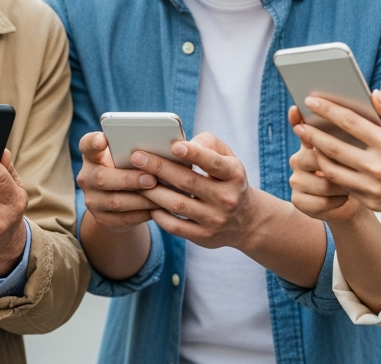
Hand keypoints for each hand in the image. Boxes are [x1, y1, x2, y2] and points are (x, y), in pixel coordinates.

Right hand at [75, 131, 159, 232]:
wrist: (119, 202)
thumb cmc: (128, 169)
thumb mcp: (125, 157)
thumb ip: (135, 151)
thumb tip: (165, 146)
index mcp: (92, 156)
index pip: (87, 144)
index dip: (93, 142)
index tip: (103, 139)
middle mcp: (87, 177)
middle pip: (102, 178)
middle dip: (129, 179)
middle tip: (151, 179)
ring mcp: (92, 200)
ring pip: (116, 202)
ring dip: (142, 199)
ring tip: (162, 194)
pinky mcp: (103, 219)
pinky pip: (125, 218)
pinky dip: (144, 213)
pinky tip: (158, 208)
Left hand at [131, 132, 273, 251]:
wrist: (246, 220)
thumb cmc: (227, 179)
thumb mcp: (228, 158)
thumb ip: (208, 144)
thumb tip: (182, 144)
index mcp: (234, 174)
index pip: (214, 163)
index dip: (195, 154)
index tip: (174, 146)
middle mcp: (227, 198)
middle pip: (188, 182)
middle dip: (160, 168)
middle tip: (136, 157)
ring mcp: (215, 220)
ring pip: (178, 205)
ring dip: (153, 191)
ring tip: (134, 179)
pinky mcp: (203, 237)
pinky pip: (175, 226)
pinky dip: (159, 215)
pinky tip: (147, 202)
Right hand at [287, 106, 362, 222]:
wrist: (355, 202)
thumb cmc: (364, 170)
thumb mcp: (365, 147)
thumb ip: (371, 124)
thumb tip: (376, 96)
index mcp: (313, 142)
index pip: (301, 126)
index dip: (297, 118)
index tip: (296, 108)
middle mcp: (300, 159)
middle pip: (315, 156)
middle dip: (338, 164)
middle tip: (361, 168)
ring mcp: (297, 180)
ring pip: (321, 181)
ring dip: (341, 186)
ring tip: (357, 186)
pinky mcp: (299, 200)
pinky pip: (320, 201)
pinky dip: (337, 201)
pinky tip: (346, 198)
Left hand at [293, 91, 380, 217]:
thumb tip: (373, 94)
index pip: (349, 123)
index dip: (327, 110)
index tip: (311, 100)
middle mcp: (378, 167)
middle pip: (334, 148)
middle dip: (312, 134)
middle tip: (298, 123)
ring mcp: (372, 187)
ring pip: (333, 170)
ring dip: (317, 155)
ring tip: (308, 143)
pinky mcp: (371, 202)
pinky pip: (344, 186)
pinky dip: (331, 174)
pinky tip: (325, 163)